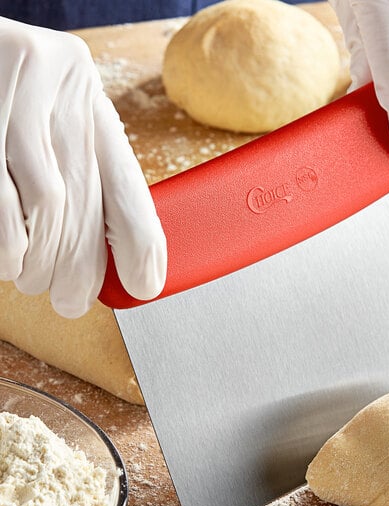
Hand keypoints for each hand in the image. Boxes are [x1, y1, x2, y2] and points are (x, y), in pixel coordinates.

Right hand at [0, 17, 165, 317]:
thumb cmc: (6, 99)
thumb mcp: (53, 126)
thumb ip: (79, 178)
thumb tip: (102, 258)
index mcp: (90, 102)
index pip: (129, 183)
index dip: (142, 242)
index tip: (145, 284)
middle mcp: (63, 92)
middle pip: (88, 202)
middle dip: (82, 267)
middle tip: (72, 301)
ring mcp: (18, 95)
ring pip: (48, 203)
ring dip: (41, 258)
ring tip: (32, 279)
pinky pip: (2, 196)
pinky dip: (9, 240)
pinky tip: (10, 258)